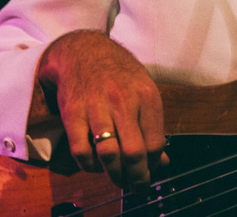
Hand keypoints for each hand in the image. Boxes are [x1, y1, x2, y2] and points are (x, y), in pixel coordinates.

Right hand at [38, 30, 167, 189]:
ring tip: (117, 178)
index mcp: (147, 96)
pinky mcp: (72, 113)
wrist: (85, 52)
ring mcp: (96, 106)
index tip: (150, 172)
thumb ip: (153, 128)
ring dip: (114, 174)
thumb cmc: (120, 76)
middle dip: (136, 177)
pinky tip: (95, 164)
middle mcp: (124, 101)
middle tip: (135, 185)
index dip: (153, 165)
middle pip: (134, 152)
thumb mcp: (144, 92)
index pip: (155, 143)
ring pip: (108, 154)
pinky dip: (89, 165)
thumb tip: (163, 162)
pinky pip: (81, 150)